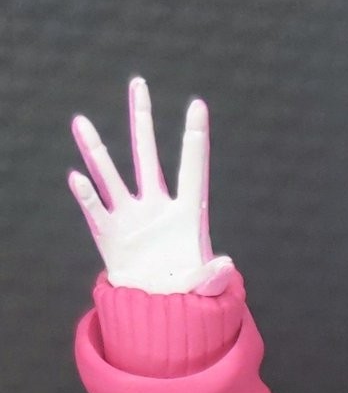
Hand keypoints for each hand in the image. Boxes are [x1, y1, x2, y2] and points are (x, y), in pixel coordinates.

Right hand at [69, 76, 232, 294]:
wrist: (156, 310)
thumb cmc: (186, 293)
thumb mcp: (204, 288)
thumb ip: (215, 278)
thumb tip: (226, 266)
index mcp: (188, 215)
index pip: (192, 170)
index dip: (194, 139)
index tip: (198, 105)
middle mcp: (157, 207)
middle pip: (148, 156)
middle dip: (142, 120)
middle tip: (138, 83)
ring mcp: (130, 217)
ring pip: (111, 175)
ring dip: (96, 150)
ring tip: (80, 122)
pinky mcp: (109, 234)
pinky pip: (95, 210)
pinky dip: (85, 196)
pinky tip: (77, 178)